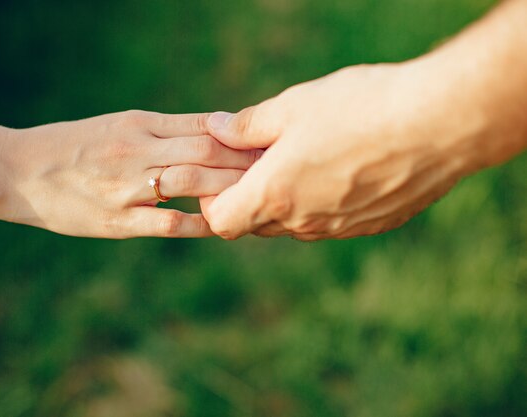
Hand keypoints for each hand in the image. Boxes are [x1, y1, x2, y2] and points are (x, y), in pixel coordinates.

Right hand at [0, 111, 260, 237]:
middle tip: (280, 172)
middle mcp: (139, 150)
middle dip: (248, 163)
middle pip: (208, 152)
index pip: (205, 127)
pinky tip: (221, 227)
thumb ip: (164, 130)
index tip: (271, 145)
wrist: (19, 170)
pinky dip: (198, 225)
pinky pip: (167, 224)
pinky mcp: (117, 220)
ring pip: (193, 183)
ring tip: (259, 198)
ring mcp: (128, 186)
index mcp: (141, 124)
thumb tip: (212, 133)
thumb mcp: (119, 125)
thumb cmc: (73, 147)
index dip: (243, 137)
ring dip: (230, 190)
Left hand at [200, 61, 496, 239]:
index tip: (224, 176)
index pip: (221, 221)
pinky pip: (334, 224)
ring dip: (289, 202)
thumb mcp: (293, 106)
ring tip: (306, 162)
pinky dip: (325, 205)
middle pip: (258, 225)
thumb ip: (248, 125)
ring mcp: (340, 229)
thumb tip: (217, 129)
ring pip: (297, 225)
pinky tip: (344, 170)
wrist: (440, 123)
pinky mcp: (373, 226)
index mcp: (274, 194)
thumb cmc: (360, 109)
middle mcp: (304, 223)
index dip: (213, 201)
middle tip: (263, 162)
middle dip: (251, 199)